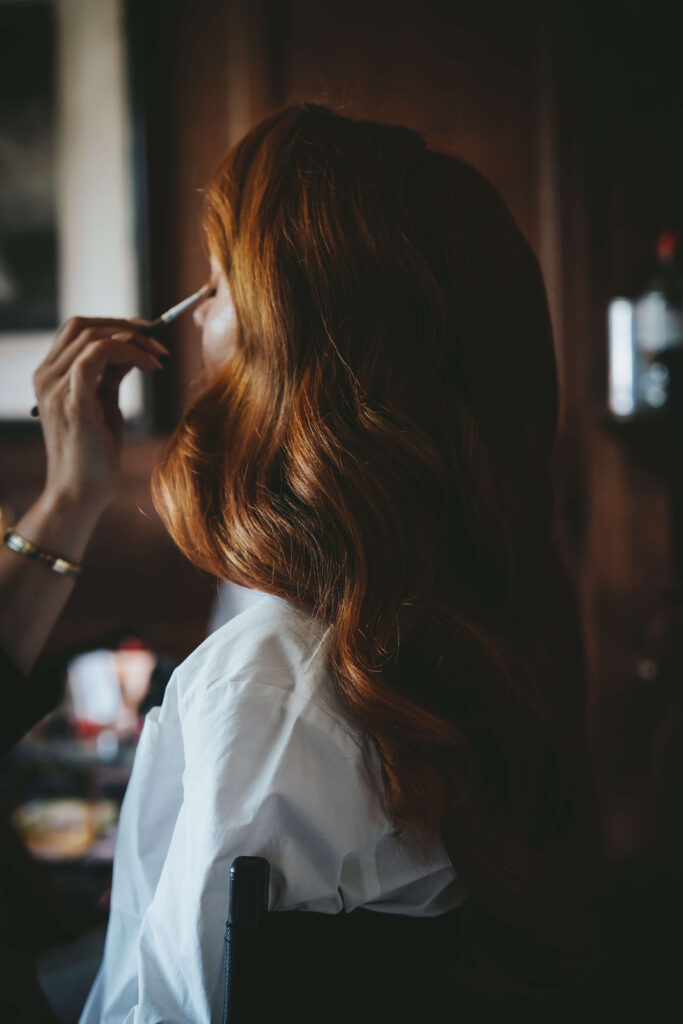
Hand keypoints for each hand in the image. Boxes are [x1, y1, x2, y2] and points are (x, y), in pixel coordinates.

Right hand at [32, 317, 167, 510]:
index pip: (77, 329)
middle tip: (158, 343)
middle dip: (126, 327)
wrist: (82, 491)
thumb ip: (111, 374)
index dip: (114, 324)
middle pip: (82, 326)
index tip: (147, 335)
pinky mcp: (72, 403)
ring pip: (92, 338)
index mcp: (50, 375)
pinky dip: (126, 353)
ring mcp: (55, 389)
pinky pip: (94, 359)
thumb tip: (132, 348)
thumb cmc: (96, 452)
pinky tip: (149, 366)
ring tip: (158, 358)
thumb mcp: (105, 403)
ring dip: (133, 341)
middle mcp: (46, 377)